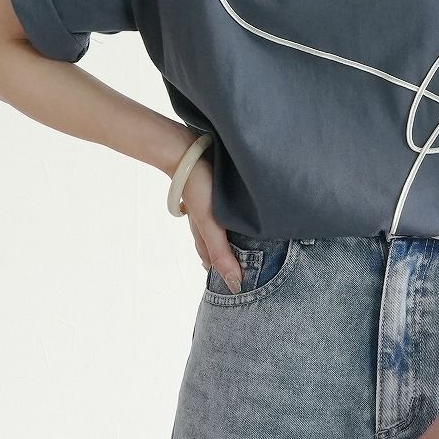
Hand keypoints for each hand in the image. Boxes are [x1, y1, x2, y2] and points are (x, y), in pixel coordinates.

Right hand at [178, 155, 242, 293]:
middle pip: (217, 248)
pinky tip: (239, 216)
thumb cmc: (198, 189)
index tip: (241, 285)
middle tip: (251, 268)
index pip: (213, 263)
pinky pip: (224, 213)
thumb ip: (221, 253)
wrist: (187, 153)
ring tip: (250, 246)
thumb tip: (235, 285)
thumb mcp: (211, 224)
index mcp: (204, 236)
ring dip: (232, 239)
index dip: (226, 274)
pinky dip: (231, 220)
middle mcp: (206, 225)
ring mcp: (209, 209)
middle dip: (231, 258)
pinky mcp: (215, 194)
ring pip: (220, 230)